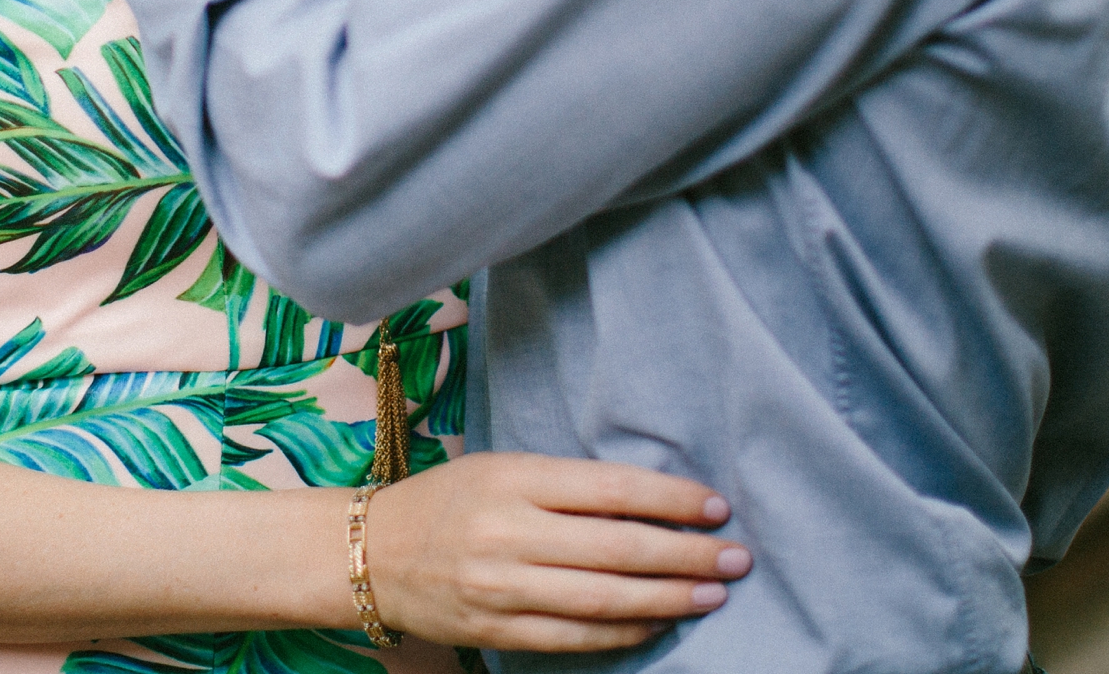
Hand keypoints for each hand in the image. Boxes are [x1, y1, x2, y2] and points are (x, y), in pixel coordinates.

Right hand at [362, 452, 750, 653]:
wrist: (371, 554)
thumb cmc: (448, 501)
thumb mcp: (502, 469)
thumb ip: (567, 487)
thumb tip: (650, 505)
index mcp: (514, 480)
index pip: (610, 489)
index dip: (670, 500)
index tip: (715, 506)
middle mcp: (509, 534)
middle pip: (618, 548)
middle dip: (687, 554)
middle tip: (737, 555)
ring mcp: (503, 588)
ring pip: (605, 599)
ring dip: (670, 598)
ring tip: (714, 592)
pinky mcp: (499, 631)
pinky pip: (577, 638)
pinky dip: (627, 633)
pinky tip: (661, 622)